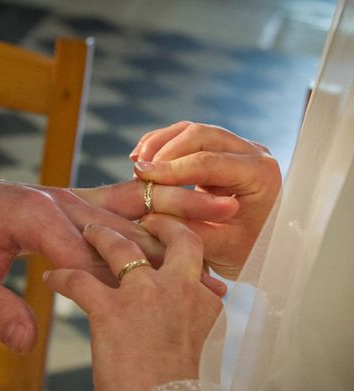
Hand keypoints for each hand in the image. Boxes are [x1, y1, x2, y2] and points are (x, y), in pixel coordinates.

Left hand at [0, 175, 226, 353]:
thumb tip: (27, 345)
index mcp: (34, 216)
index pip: (90, 250)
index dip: (128, 278)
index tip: (169, 300)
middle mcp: (59, 202)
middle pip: (124, 222)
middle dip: (176, 229)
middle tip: (226, 238)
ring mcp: (67, 200)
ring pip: (128, 209)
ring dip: (175, 213)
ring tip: (224, 212)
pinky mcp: (69, 205)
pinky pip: (116, 205)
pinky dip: (152, 212)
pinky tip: (184, 216)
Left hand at [44, 216, 221, 390]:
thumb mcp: (204, 347)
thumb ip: (194, 319)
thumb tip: (190, 313)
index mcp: (203, 296)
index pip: (188, 255)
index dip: (173, 245)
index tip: (162, 243)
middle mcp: (179, 284)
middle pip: (171, 236)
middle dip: (158, 223)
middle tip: (145, 220)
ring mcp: (146, 293)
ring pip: (120, 246)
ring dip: (102, 235)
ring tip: (87, 232)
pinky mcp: (112, 310)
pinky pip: (79, 280)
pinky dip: (63, 276)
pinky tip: (51, 279)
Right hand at [130, 121, 280, 278]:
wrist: (261, 248)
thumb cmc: (245, 251)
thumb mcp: (217, 246)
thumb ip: (186, 226)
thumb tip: (148, 211)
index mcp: (260, 175)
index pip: (209, 162)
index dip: (171, 168)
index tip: (141, 176)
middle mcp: (253, 154)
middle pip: (201, 135)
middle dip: (163, 151)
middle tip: (137, 172)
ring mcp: (237, 148)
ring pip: (192, 131)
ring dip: (160, 144)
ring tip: (137, 166)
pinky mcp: (221, 150)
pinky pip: (188, 137)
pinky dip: (163, 144)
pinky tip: (143, 159)